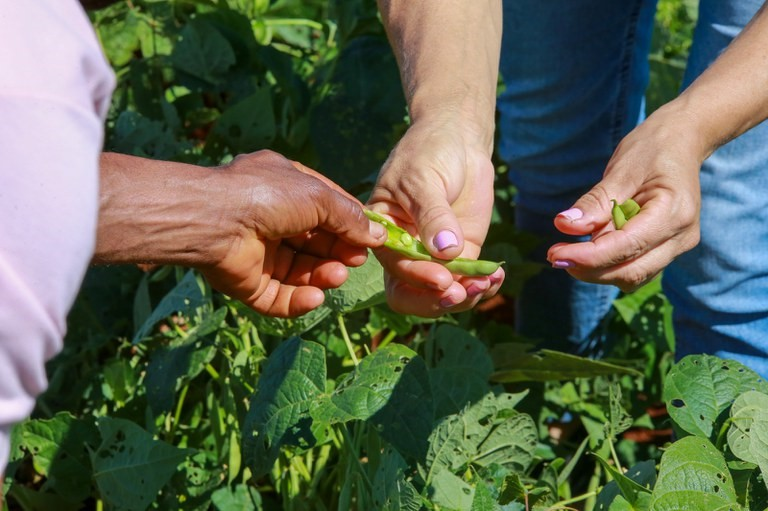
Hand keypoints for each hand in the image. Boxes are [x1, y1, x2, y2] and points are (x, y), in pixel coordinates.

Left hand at [95, 151, 385, 316]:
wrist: (214, 220)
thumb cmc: (267, 195)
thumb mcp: (318, 197)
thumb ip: (350, 218)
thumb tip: (378, 235)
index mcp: (284, 188)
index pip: (325, 209)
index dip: (349, 225)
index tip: (372, 240)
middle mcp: (271, 220)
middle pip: (315, 244)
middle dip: (338, 253)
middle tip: (356, 261)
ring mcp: (259, 253)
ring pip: (301, 272)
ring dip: (323, 275)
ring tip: (337, 276)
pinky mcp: (249, 283)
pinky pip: (280, 296)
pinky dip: (299, 299)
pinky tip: (315, 297)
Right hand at [367, 115, 503, 316]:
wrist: (457, 138)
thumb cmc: (428, 152)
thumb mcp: (423, 179)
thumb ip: (433, 215)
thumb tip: (445, 252)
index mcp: (384, 234)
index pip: (394, 268)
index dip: (416, 279)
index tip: (443, 278)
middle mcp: (404, 251)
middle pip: (411, 294)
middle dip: (435, 300)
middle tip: (461, 293)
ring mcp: (433, 255)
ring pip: (442, 294)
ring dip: (465, 295)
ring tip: (487, 282)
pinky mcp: (461, 253)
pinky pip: (468, 280)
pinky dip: (482, 284)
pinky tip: (496, 277)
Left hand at [546, 104, 704, 291]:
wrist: (680, 143)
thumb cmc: (652, 150)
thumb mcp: (621, 170)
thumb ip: (595, 202)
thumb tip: (564, 226)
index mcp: (674, 213)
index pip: (626, 246)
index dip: (588, 257)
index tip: (555, 255)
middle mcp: (681, 236)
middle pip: (630, 271)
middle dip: (589, 269)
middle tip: (554, 256)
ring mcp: (676, 246)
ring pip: (632, 276)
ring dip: (596, 270)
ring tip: (568, 251)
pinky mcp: (665, 250)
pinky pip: (634, 267)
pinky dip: (607, 264)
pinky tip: (587, 249)